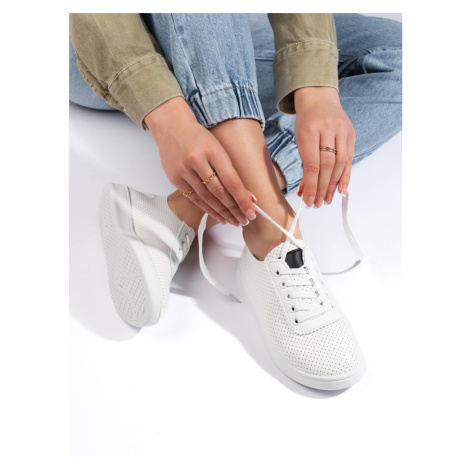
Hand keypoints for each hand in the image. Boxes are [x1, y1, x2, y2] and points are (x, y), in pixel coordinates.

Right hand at [145, 97, 255, 225]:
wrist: (171, 127)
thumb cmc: (198, 137)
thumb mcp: (218, 147)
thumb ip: (230, 170)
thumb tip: (246, 194)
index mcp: (213, 150)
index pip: (231, 181)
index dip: (242, 199)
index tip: (251, 210)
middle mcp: (197, 160)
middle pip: (219, 192)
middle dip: (234, 209)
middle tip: (244, 219)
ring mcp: (184, 170)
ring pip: (207, 198)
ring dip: (222, 212)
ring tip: (233, 221)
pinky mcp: (175, 179)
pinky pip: (194, 198)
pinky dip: (207, 209)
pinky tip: (218, 215)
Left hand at [294, 87, 354, 206]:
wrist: (319, 98)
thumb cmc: (306, 122)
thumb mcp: (299, 139)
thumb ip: (304, 164)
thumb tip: (305, 190)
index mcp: (310, 131)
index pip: (312, 164)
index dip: (311, 185)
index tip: (308, 200)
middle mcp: (328, 130)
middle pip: (327, 166)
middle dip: (322, 188)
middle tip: (317, 203)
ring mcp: (342, 131)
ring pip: (339, 164)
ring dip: (333, 186)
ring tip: (326, 200)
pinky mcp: (351, 134)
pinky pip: (349, 159)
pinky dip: (345, 176)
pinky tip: (341, 190)